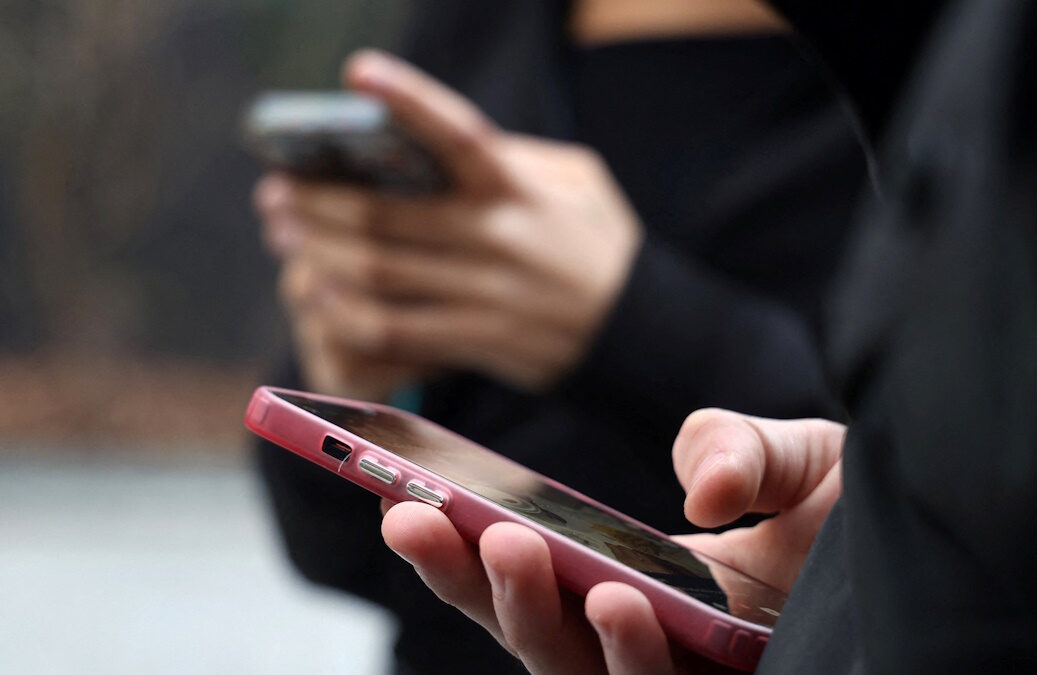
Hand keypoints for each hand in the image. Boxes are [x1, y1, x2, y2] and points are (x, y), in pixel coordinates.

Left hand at [256, 50, 641, 394]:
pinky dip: (345, 310)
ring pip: (378, 274)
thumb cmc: (597, 246)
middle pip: (387, 218)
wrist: (638, 336)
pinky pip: (392, 329)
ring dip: (318, 252)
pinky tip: (317, 291)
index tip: (357, 71)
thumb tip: (434, 142)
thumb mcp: (575, 185)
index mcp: (522, 192)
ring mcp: (485, 297)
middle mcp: (500, 242)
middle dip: (318, 202)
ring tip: (284, 235)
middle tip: (277, 190)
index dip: (409, 100)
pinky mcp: (476, 342)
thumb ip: (512, 158)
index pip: (462, 135)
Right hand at [380, 409, 844, 673]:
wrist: (960, 553)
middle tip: (417, 517)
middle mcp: (658, 642)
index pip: (533, 572)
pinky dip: (631, 660)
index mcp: (648, 581)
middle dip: (466, 578)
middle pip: (534, 630)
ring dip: (536, 616)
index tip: (392, 491)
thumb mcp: (801, 457)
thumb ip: (736, 443)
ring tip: (512, 547)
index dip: (457, 542)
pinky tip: (623, 605)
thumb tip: (697, 490)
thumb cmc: (867, 522)